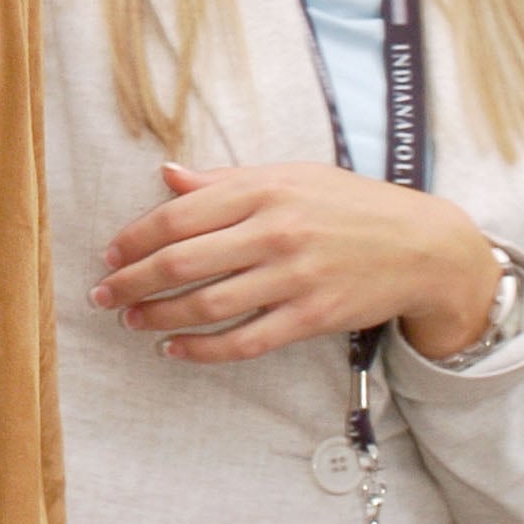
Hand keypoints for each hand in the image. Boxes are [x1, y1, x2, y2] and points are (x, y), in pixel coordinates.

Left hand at [90, 161, 499, 365]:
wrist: (421, 245)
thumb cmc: (348, 205)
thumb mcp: (290, 176)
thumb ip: (225, 180)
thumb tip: (167, 175)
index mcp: (264, 189)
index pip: (179, 215)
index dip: (135, 238)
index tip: (108, 253)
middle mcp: (275, 231)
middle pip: (183, 261)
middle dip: (132, 281)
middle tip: (103, 296)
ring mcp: (294, 277)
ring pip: (208, 304)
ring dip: (159, 316)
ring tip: (132, 321)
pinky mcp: (312, 316)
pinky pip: (245, 340)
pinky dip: (203, 349)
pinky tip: (176, 349)